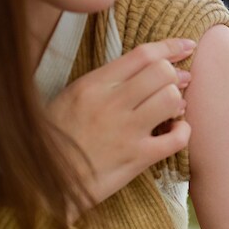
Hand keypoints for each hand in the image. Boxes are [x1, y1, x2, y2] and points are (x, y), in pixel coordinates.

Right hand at [47, 38, 194, 214]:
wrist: (41, 183)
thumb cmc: (55, 139)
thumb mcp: (71, 98)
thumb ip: (105, 81)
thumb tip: (144, 69)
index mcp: (93, 85)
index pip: (142, 54)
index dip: (170, 47)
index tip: (187, 46)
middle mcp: (111, 104)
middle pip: (162, 73)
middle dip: (176, 75)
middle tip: (181, 82)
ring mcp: (126, 131)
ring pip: (171, 99)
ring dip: (178, 102)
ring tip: (173, 109)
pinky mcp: (137, 158)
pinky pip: (177, 139)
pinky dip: (183, 132)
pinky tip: (175, 131)